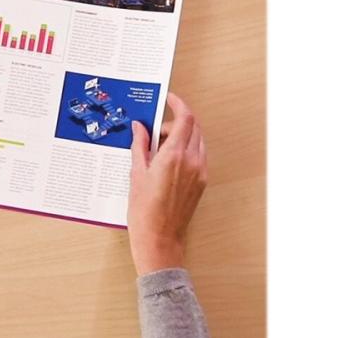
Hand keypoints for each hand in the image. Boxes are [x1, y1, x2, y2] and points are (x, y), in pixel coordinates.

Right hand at [127, 93, 207, 275]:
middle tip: (154, 130)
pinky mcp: (201, 182)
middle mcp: (191, 161)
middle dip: (175, 121)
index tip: (169, 98)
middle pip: (193, 127)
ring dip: (181, 136)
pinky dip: (186, 149)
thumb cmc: (144, 211)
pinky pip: (198, 155)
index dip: (178, 104)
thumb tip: (139, 127)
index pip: (185, 119)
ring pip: (197, 141)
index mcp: (174, 156)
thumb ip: (140, 145)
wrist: (159, 239)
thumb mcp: (136, 173)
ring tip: (159, 147)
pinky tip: (167, 160)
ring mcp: (199, 172)